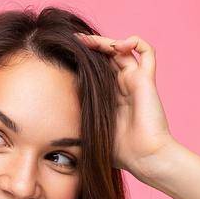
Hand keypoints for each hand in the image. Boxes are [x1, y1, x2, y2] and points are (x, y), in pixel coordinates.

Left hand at [74, 33, 175, 176]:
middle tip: (75, 41)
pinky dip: (136, 42)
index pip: (97, 70)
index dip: (85, 59)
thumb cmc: (120, 152)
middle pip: (108, 55)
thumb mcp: (90, 131)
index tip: (66, 53)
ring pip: (123, 49)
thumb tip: (52, 117)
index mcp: (111, 96)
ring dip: (107, 41)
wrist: (144, 157)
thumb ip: (77, 120)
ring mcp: (135, 80)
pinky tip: (120, 45)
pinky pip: (147, 52)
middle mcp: (124, 85)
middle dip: (92, 46)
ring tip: (90, 41)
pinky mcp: (146, 79)